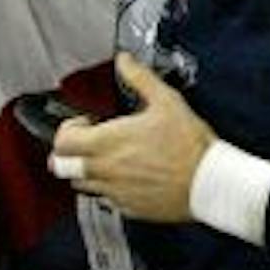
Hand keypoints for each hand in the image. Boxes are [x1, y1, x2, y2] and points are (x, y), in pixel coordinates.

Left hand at [48, 54, 215, 222]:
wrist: (209, 182)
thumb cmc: (189, 145)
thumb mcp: (166, 100)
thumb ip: (140, 77)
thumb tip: (124, 60)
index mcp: (107, 142)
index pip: (62, 141)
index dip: (68, 129)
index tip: (86, 123)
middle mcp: (105, 170)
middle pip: (60, 167)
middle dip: (68, 153)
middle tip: (87, 143)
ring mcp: (115, 192)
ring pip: (80, 185)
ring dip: (86, 170)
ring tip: (108, 159)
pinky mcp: (128, 208)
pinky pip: (106, 199)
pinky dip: (109, 188)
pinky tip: (129, 176)